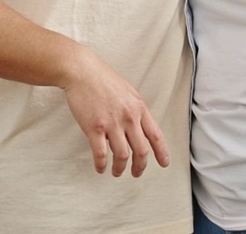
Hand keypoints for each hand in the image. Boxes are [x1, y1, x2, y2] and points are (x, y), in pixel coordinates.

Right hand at [61, 49, 169, 177]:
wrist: (82, 71)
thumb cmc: (103, 79)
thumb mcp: (128, 92)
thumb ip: (135, 110)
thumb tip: (139, 128)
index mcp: (139, 108)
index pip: (155, 135)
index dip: (161, 152)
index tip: (164, 163)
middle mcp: (129, 117)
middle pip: (141, 150)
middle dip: (140, 166)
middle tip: (136, 173)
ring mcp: (112, 123)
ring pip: (122, 156)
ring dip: (120, 168)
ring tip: (117, 172)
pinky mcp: (94, 128)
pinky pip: (101, 154)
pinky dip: (102, 165)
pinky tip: (100, 168)